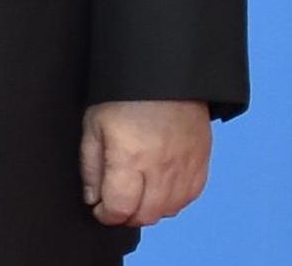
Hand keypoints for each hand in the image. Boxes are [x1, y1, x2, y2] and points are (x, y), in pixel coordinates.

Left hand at [80, 100, 211, 226]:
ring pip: (168, 211)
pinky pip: (189, 197)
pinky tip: (160, 188)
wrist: (165, 74)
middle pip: (145, 216)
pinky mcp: (200, 162)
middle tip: (117, 202)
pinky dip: (173, 200)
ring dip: (150, 210)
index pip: (120, 208)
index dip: (106, 214)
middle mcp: (160, 168)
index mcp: (129, 158)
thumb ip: (91, 166)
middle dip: (126, 215)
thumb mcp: (94, 124)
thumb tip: (93, 198)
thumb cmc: (125, 96)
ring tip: (137, 195)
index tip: (100, 208)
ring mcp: (184, 167)